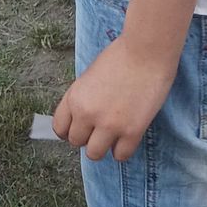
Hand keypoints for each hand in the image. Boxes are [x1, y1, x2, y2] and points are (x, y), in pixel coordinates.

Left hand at [53, 38, 177, 161]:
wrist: (146, 51)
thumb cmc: (121, 56)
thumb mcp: (90, 76)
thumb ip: (83, 98)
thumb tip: (83, 118)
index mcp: (74, 97)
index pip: (60, 128)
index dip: (70, 130)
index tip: (80, 129)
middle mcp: (87, 114)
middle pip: (76, 142)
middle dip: (87, 136)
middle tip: (100, 128)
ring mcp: (109, 125)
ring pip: (95, 154)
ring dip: (103, 146)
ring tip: (113, 135)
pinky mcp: (131, 132)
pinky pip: (120, 155)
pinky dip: (123, 149)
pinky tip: (127, 137)